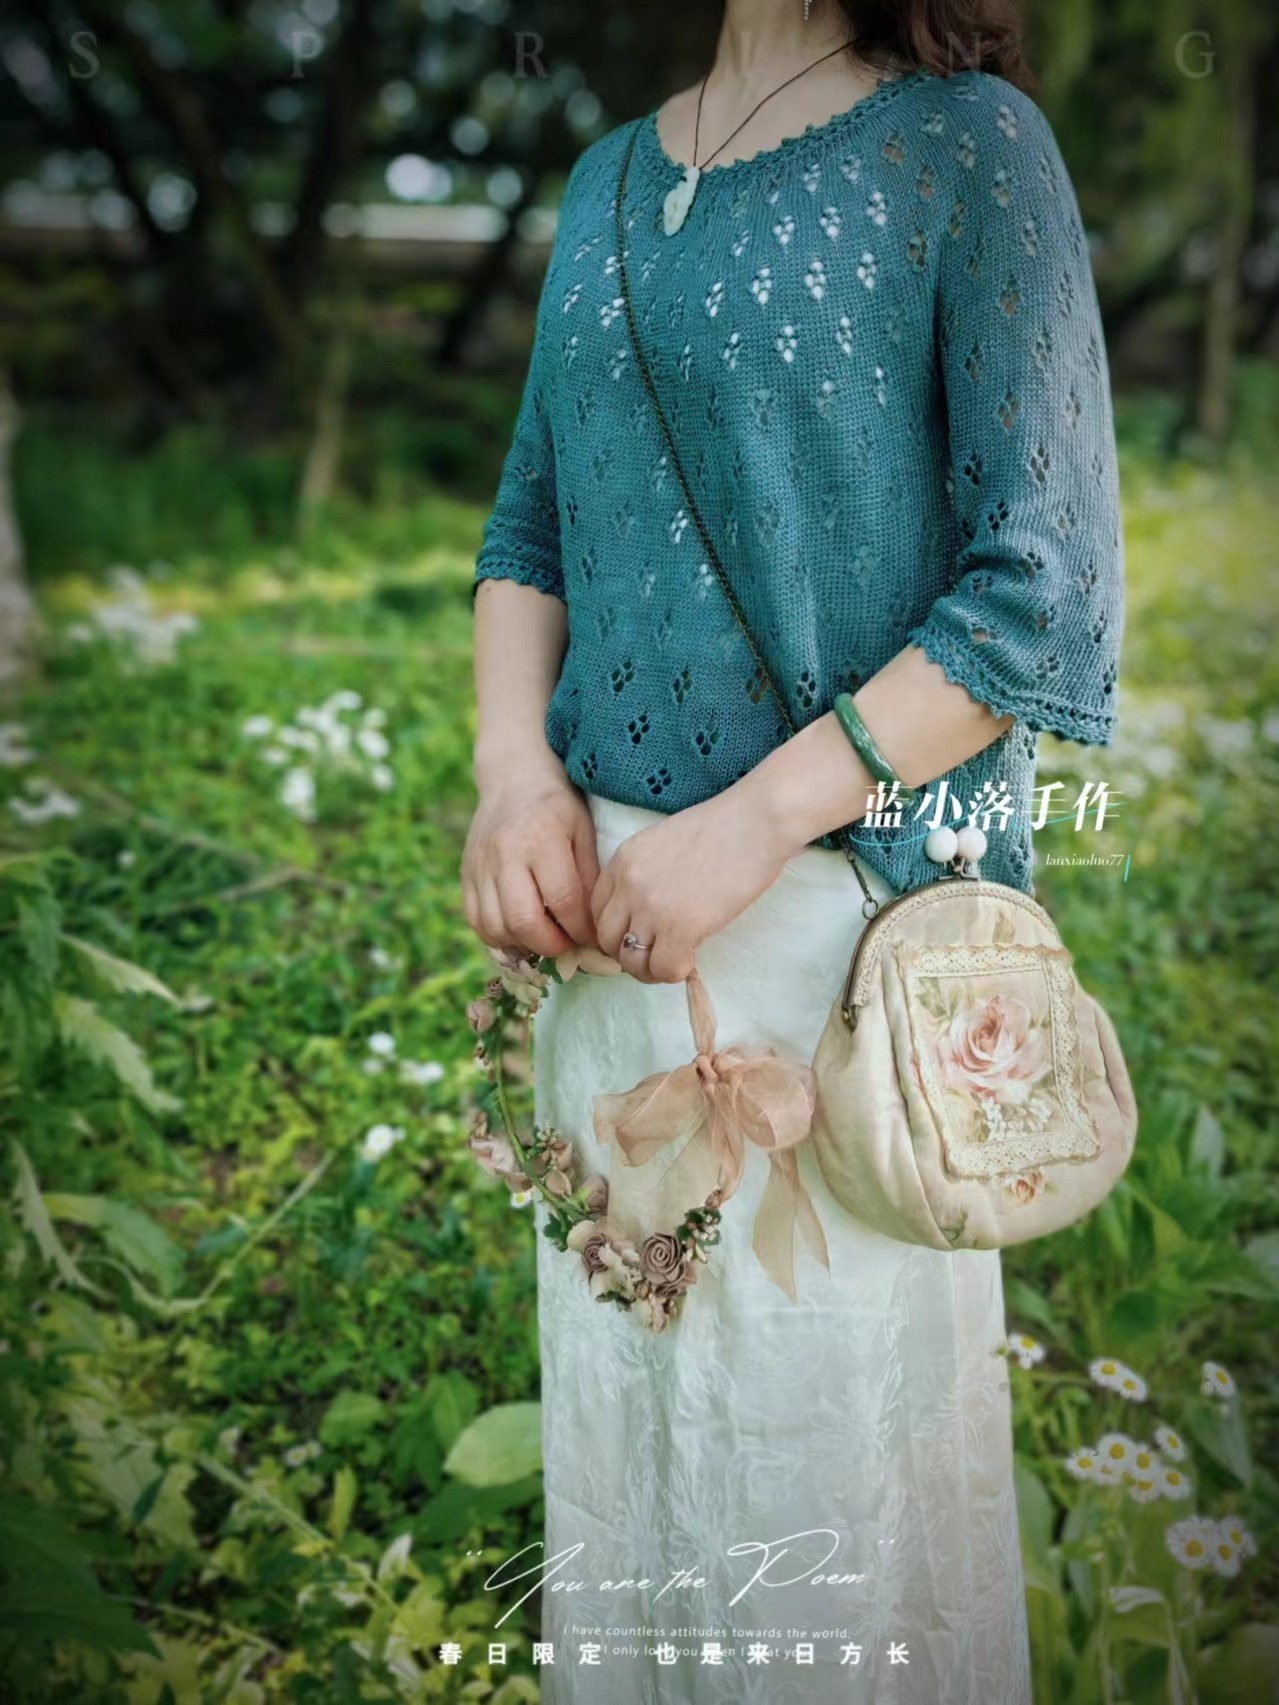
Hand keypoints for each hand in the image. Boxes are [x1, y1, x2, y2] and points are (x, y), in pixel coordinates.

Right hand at [461, 756, 600, 959]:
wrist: (512, 779)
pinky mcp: (465, 875)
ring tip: (545, 938)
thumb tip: (593, 925)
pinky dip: (499, 937)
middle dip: (552, 945)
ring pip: (496, 927)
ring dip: (525, 944)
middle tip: (569, 944)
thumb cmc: (556, 807)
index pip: (564, 901)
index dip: (582, 929)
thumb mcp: (583, 831)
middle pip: (524, 921)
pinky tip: (519, 932)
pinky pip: (476, 921)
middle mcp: (505, 855)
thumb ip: (588, 877)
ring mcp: (480, 867)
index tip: (593, 937)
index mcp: (542, 839)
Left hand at [590, 785, 800, 984]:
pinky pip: (663, 969)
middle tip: (655, 953)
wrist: (756, 822)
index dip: (614, 931)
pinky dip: (674, 972)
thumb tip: (643, 915)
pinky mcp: (681, 927)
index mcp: (622, 861)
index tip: (637, 936)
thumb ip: (644, 875)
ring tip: (673, 960)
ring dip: (650, 969)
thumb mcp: (663, 844)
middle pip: (606, 940)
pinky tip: (690, 960)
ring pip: (631, 961)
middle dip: (627, 954)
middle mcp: (628, 885)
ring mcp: (652, 907)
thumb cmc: (722, 828)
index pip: (596, 911)